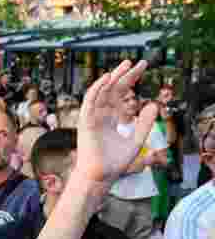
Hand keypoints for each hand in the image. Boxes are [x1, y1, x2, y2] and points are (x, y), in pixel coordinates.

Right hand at [73, 60, 156, 185]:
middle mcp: (102, 114)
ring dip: (113, 77)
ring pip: (103, 91)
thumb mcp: (137, 139)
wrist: (100, 175)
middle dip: (126, 75)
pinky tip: (108, 77)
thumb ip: (145, 123)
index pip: (122, 94)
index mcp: (112, 118)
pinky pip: (90, 100)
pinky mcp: (86, 119)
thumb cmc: (115, 162)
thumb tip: (153, 105)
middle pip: (114, 89)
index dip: (132, 81)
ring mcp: (93, 116)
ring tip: (126, 64)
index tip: (143, 68)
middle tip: (140, 63)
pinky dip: (98, 88)